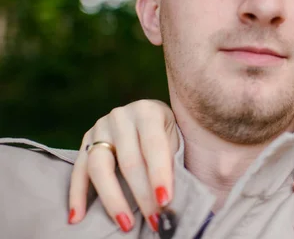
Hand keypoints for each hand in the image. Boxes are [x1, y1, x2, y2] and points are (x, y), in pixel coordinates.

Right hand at [68, 100, 177, 231]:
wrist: (149, 116)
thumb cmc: (166, 132)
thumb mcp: (175, 139)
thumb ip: (172, 163)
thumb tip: (170, 202)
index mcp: (148, 111)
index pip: (154, 147)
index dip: (159, 175)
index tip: (165, 201)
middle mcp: (121, 116)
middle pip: (129, 161)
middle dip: (142, 194)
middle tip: (154, 220)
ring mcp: (100, 127)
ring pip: (100, 167)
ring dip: (113, 200)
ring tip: (126, 224)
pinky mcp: (85, 140)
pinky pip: (77, 170)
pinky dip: (76, 195)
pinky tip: (76, 218)